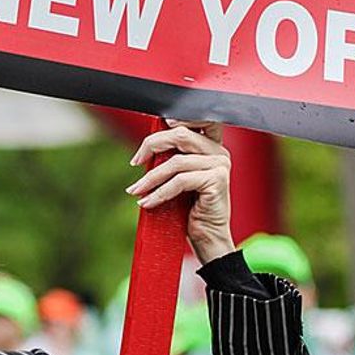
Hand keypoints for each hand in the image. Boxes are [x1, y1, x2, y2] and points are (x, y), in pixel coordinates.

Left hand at [126, 121, 233, 263]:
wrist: (208, 238)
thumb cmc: (191, 209)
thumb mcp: (178, 177)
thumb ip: (170, 157)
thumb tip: (148, 145)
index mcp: (211, 147)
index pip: (198, 119)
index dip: (179, 116)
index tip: (156, 127)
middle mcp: (219, 152)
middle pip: (181, 135)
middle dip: (152, 145)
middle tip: (135, 161)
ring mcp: (220, 166)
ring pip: (176, 162)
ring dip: (150, 178)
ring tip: (136, 190)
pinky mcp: (217, 181)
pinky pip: (180, 181)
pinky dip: (159, 192)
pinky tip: (147, 203)